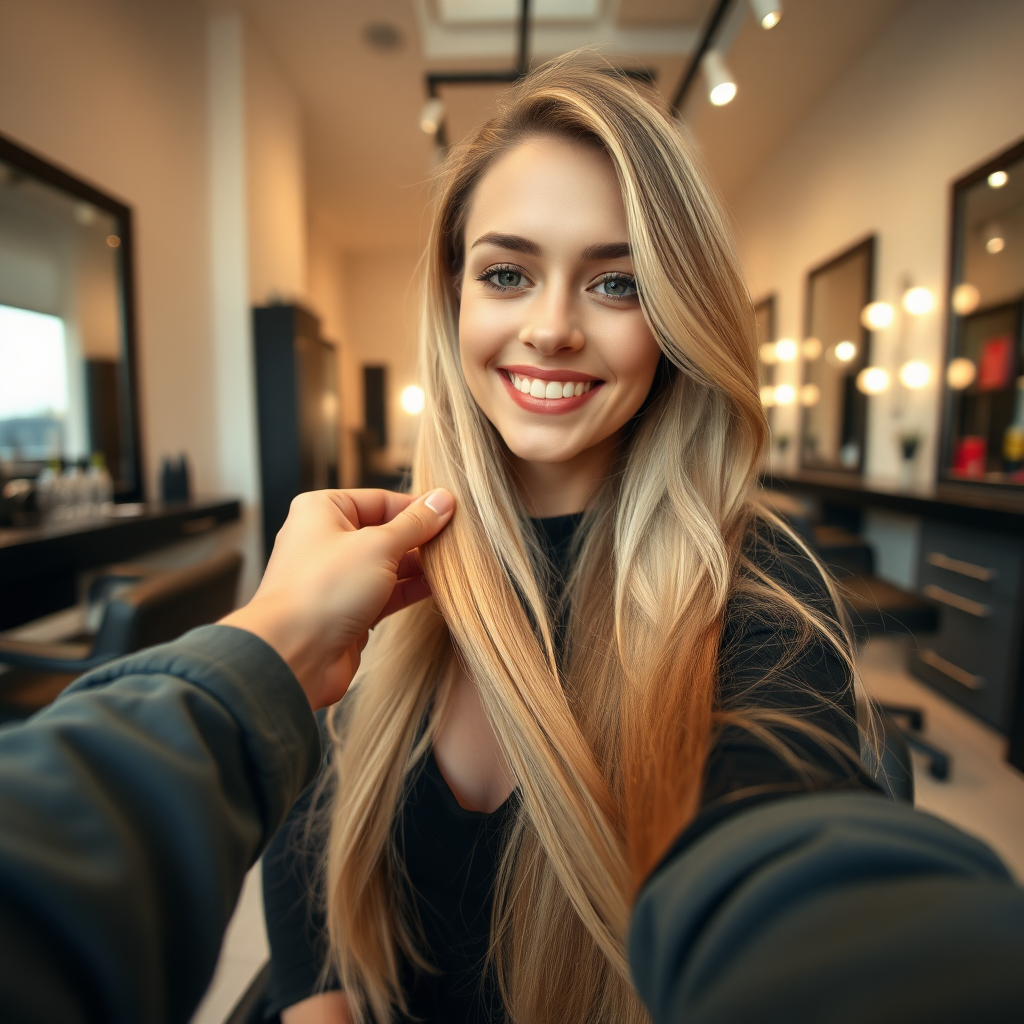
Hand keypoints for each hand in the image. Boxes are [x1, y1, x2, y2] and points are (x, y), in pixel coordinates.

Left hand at [220, 488, 454, 709]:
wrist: (293, 655)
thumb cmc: (323, 590)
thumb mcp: (378, 546)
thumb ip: (415, 524)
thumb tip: (443, 500)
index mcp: (322, 510)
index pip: (381, 499)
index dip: (418, 507)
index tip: (453, 513)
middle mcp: (326, 540)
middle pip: (386, 531)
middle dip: (421, 538)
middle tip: (459, 541)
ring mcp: (337, 578)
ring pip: (388, 564)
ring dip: (420, 566)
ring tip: (456, 564)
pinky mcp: (348, 610)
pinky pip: (386, 592)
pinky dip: (411, 589)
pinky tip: (439, 586)